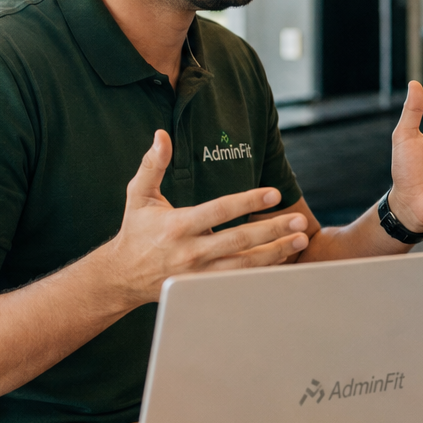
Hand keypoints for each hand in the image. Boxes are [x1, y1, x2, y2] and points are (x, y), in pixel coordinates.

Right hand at [101, 130, 309, 306]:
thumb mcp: (138, 195)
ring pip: (244, 265)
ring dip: (276, 253)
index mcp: (177, 226)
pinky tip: (284, 259)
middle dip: (272, 230)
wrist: (122, 276)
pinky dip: (263, 270)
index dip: (248, 202)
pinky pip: (239, 280)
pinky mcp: (204, 287)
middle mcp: (191, 252)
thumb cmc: (135, 231)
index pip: (219, 211)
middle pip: (239, 240)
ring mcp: (199, 274)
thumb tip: (161, 135)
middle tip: (299, 220)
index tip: (274, 194)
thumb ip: (152, 165)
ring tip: (301, 240)